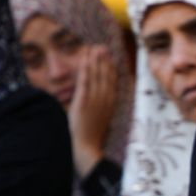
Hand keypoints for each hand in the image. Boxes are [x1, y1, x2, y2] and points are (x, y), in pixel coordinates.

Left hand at [68, 45, 117, 177]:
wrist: (87, 148)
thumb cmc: (92, 135)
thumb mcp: (100, 118)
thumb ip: (100, 106)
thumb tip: (97, 97)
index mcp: (111, 104)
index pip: (112, 81)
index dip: (110, 67)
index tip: (108, 56)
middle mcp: (105, 100)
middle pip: (105, 76)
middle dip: (103, 60)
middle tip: (100, 47)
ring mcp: (95, 100)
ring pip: (95, 76)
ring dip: (93, 60)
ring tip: (92, 48)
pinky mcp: (84, 102)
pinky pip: (85, 81)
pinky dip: (85, 69)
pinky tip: (84, 59)